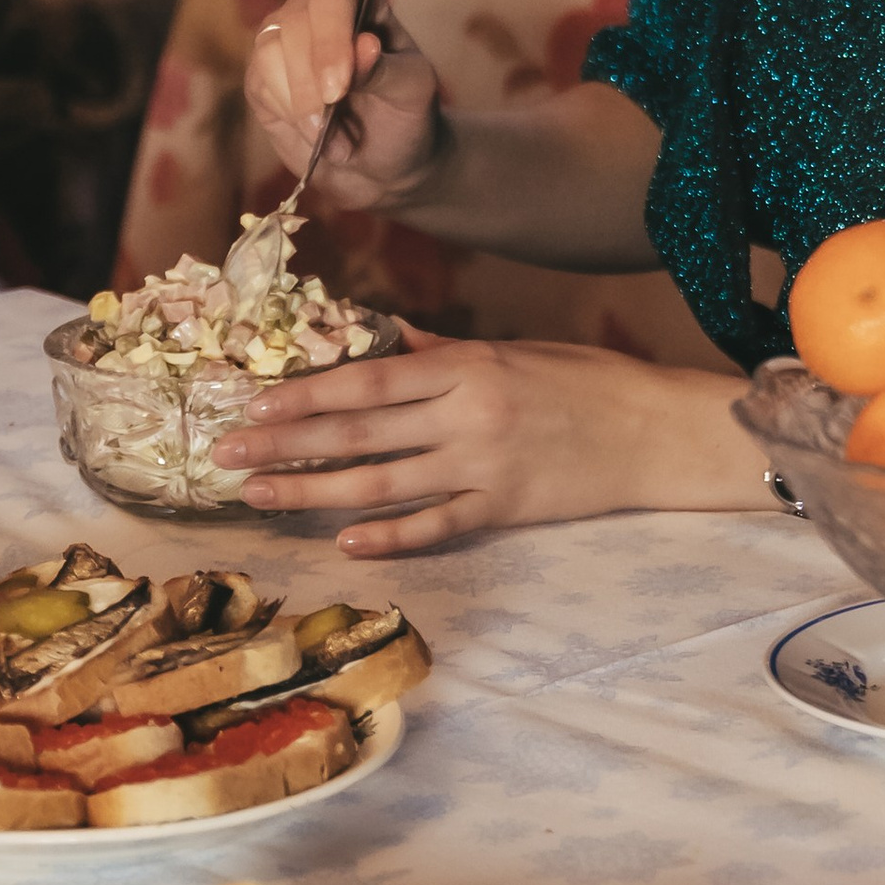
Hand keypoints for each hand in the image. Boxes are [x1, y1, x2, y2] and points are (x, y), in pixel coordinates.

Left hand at [216, 329, 758, 553]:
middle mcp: (467, 415)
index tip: (254, 404)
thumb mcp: (517, 351)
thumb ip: (447, 352)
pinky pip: (437, 525)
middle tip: (226, 456)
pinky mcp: (505, 509)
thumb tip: (389, 340)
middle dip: (285, 445)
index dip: (306, 394)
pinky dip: (392, 537)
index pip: (369, 380)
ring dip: (315, 491)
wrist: (658, 432)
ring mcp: (485, 466)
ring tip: (259, 498)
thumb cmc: (590, 382)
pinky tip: (346, 544)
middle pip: (359, 431)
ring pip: (383, 483)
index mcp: (468, 366)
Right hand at [243, 0, 443, 215]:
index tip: (339, 89)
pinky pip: (261, 84)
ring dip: (301, 105)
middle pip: (294, 23)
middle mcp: (313, 7)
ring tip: (337, 143)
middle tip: (332, 127)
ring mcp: (283, 38)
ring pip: (270, 52)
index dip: (331, 41)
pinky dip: (289, 116)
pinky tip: (316, 137)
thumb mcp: (411, 90)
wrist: (382, 158)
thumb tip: (364, 45)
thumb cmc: (402, 111)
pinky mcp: (262, 74)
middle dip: (311, 81)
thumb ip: (386, 68)